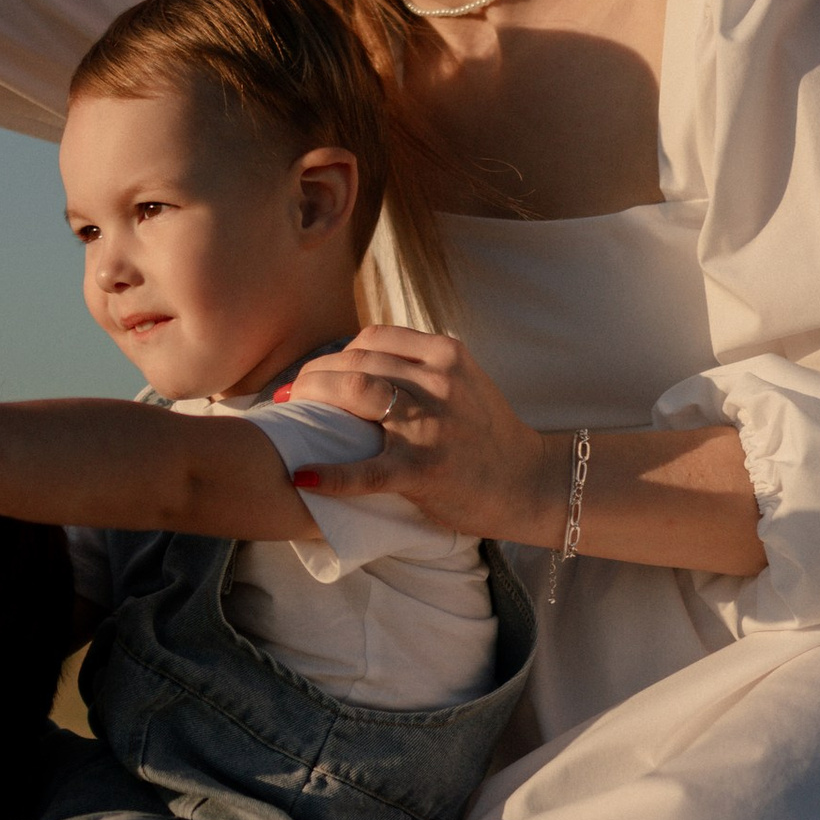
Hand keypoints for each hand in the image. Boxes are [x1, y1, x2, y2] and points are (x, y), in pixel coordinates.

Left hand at [285, 326, 556, 543]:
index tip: (319, 371)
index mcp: (447, 355)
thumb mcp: (464, 381)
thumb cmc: (488, 434)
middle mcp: (438, 382)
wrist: (528, 482)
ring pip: (354, 393)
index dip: (337, 352)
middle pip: (357, 361)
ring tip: (292, 417)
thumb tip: (360, 361)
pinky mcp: (422, 470)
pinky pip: (365, 471)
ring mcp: (430, 426)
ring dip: (313, 401)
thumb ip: (421, 365)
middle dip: (314, 376)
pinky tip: (303, 477)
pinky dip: (329, 475)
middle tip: (291, 395)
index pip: (374, 337)